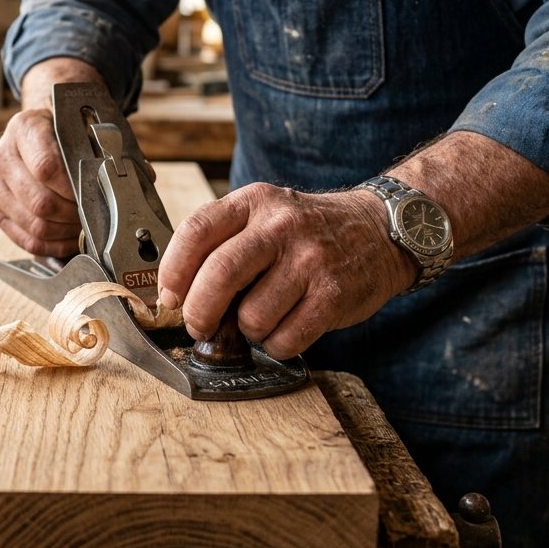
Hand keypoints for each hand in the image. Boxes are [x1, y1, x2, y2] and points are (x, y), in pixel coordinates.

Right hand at [0, 106, 81, 256]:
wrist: (35, 134)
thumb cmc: (61, 134)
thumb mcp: (75, 127)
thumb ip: (89, 149)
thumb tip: (115, 180)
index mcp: (23, 128)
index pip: (47, 167)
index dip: (73, 188)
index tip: (92, 194)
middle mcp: (3, 156)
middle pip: (40, 202)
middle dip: (72, 214)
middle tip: (92, 214)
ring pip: (34, 225)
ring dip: (65, 232)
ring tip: (82, 226)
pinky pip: (26, 240)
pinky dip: (53, 245)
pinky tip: (69, 239)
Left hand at [156, 183, 414, 359]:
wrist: (379, 231)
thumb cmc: (306, 232)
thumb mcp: (263, 215)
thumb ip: (222, 243)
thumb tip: (177, 295)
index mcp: (253, 202)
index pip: (196, 231)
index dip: (173, 270)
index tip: (169, 297)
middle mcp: (281, 226)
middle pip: (220, 274)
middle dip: (199, 312)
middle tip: (198, 326)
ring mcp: (310, 260)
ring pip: (252, 316)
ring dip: (247, 331)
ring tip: (258, 319)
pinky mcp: (333, 295)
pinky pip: (286, 338)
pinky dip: (275, 344)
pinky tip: (284, 329)